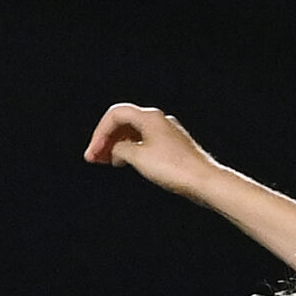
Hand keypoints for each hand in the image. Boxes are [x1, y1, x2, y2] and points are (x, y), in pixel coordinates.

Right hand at [83, 104, 216, 198]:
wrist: (203, 181)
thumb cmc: (175, 168)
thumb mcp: (138, 158)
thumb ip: (120, 149)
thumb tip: (116, 149)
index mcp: (149, 117)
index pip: (115, 115)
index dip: (99, 133)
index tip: (92, 152)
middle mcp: (158, 120)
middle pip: (124, 123)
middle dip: (106, 139)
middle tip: (93, 157)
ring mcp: (166, 133)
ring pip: (134, 133)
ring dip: (117, 146)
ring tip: (105, 161)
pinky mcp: (172, 146)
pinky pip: (144, 143)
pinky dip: (131, 150)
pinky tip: (125, 163)